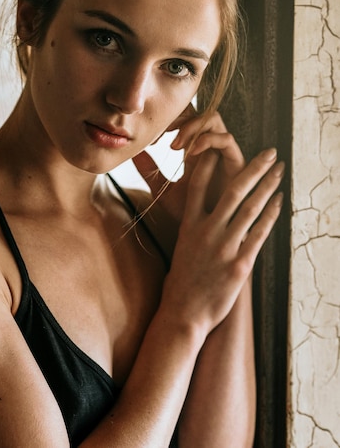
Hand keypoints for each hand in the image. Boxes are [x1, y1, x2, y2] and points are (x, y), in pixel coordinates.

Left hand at [132, 110, 244, 247]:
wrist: (209, 237)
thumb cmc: (191, 215)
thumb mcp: (164, 191)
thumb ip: (150, 173)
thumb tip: (132, 154)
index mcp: (194, 150)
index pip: (184, 120)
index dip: (167, 122)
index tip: (149, 139)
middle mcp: (211, 147)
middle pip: (198, 113)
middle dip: (178, 118)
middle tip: (159, 135)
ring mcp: (224, 153)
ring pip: (213, 119)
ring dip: (192, 127)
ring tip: (174, 145)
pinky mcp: (237, 162)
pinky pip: (226, 139)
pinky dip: (207, 139)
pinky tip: (189, 152)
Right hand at [162, 146, 283, 334]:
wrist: (183, 313)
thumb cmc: (182, 282)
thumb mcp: (180, 247)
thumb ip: (193, 227)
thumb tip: (200, 214)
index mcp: (188, 225)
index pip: (197, 186)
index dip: (209, 164)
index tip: (220, 147)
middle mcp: (206, 231)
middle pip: (232, 190)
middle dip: (254, 168)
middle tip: (269, 152)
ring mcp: (224, 246)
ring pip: (250, 207)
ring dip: (267, 185)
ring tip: (279, 170)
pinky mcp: (240, 264)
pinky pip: (259, 233)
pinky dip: (271, 214)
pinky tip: (280, 200)